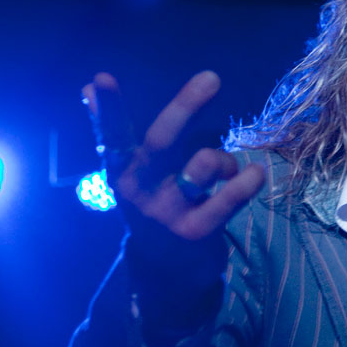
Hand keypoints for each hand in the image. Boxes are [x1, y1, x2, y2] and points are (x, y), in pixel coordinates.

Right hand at [84, 70, 264, 242]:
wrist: (165, 269)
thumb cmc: (157, 202)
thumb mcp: (137, 171)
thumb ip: (119, 131)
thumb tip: (89, 87)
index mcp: (122, 169)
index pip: (112, 134)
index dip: (108, 109)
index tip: (102, 78)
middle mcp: (138, 189)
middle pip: (162, 141)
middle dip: (186, 106)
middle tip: (212, 78)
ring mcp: (165, 211)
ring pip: (202, 164)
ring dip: (223, 159)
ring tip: (229, 169)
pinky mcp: (194, 231)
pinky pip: (226, 199)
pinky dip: (245, 183)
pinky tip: (256, 174)